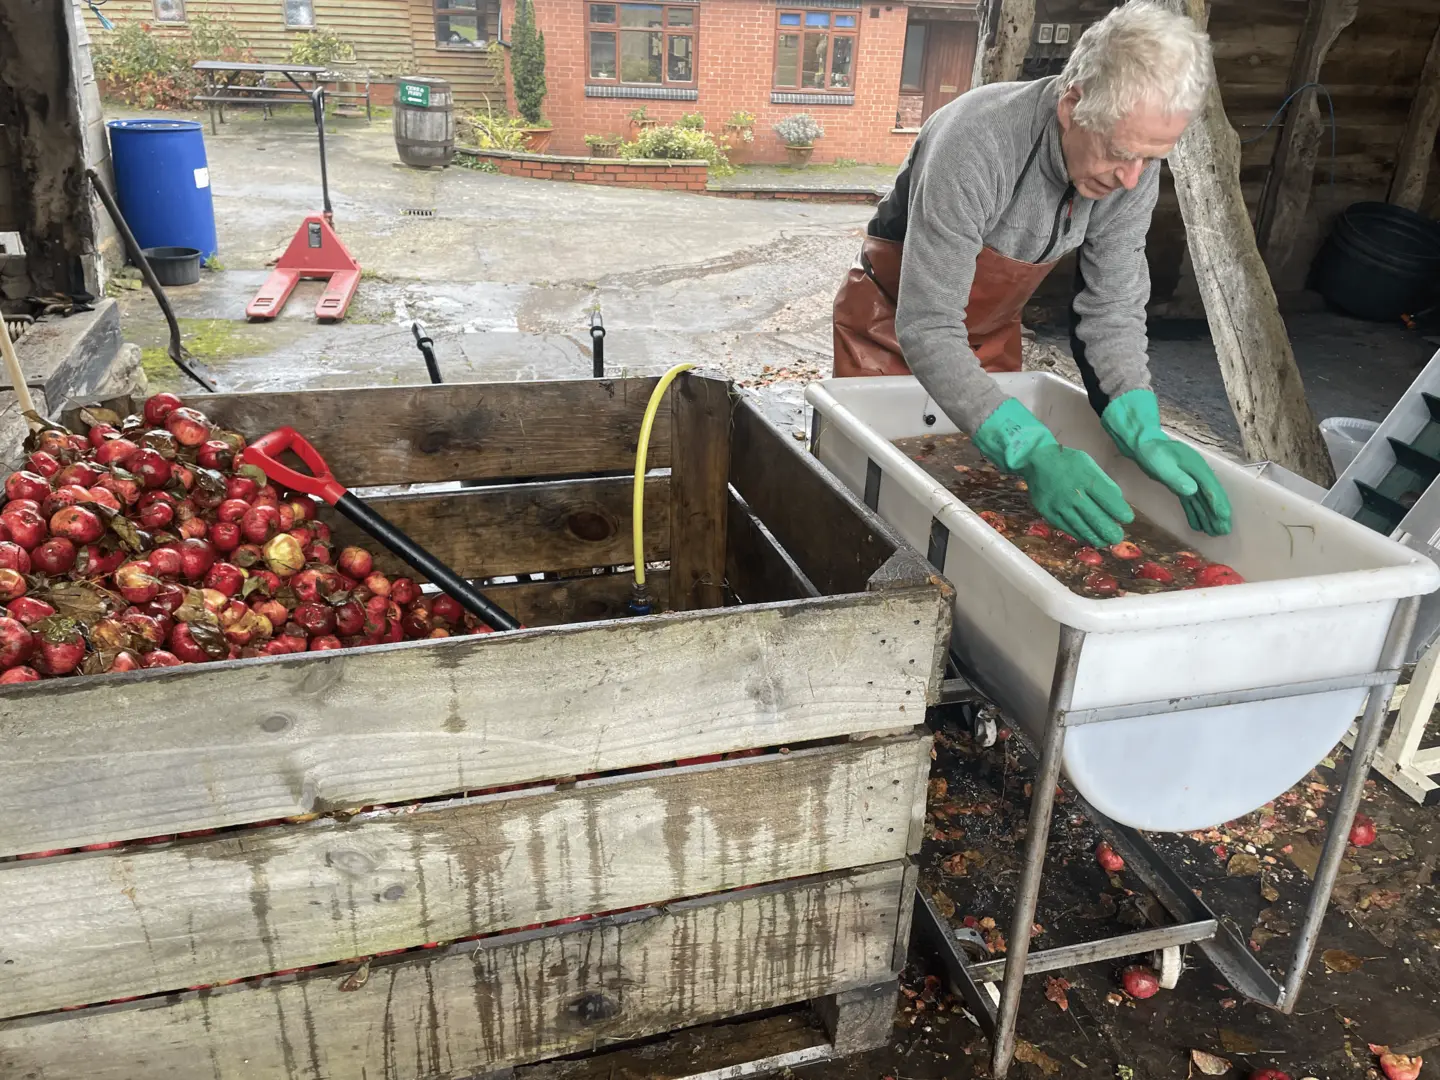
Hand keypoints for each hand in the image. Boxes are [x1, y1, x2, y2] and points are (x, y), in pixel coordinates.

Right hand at [974, 398, 1133, 548]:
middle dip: (1111, 532)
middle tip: (1117, 537)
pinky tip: (1087, 537)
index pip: (1110, 502)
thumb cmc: (1068, 462)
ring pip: (1083, 528)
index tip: (1126, 519)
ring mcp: (1060, 506)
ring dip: (1097, 538)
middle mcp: (1075, 494)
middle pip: (1098, 519)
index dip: (1122, 514)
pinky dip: (1080, 535)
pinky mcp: (1049, 513)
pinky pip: (1067, 528)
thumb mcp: (1090, 465)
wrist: (1036, 460)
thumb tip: (1117, 503)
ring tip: (1104, 542)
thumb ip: (1104, 483)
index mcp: (1088, 479)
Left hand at [1102, 390, 1231, 535]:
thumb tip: (1193, 490)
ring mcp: (1190, 478)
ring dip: (1208, 516)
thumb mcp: (1159, 462)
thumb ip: (1175, 476)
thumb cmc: (1150, 451)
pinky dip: (1195, 512)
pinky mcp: (1181, 482)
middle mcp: (1196, 473)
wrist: (1141, 442)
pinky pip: (1191, 500)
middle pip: (1210, 496)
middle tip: (1223, 531)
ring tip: (1213, 533)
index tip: (1224, 518)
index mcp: (1195, 467)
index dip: (1218, 504)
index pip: (1210, 488)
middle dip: (1217, 514)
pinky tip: (1197, 524)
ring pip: (1202, 500)